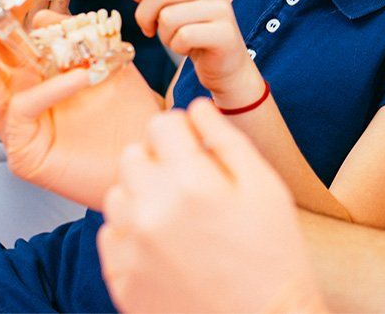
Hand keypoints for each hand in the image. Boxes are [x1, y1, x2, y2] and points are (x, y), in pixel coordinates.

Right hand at [0, 0, 162, 208]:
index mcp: (30, 81)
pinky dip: (50, 88)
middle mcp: (17, 103)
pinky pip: (26, 111)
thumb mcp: (106, 62)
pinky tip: (78, 75)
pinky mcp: (25, 155)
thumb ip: (74, 37)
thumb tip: (38, 15)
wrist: (151, 158)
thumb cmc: (131, 117)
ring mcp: (17, 131)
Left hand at [98, 101, 324, 313]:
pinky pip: (110, 236)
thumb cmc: (273, 260)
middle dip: (157, 161)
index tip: (195, 149)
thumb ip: (226, 140)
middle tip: (188, 185)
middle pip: (132, 156)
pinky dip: (131, 235)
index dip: (181, 131)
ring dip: (140, 196)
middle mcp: (151, 211)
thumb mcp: (266, 190)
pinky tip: (165, 248)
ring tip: (177, 219)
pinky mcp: (120, 278)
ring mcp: (131, 248)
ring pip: (116, 194)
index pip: (161, 125)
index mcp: (191, 183)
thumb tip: (196, 107)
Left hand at [107, 0, 263, 108]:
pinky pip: (182, 37)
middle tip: (148, 30)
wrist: (226, 64)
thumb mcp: (170, 12)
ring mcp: (220, 8)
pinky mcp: (223, 32)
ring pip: (168, 17)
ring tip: (176, 39)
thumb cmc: (195, 34)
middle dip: (145, 16)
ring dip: (164, 35)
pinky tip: (188, 48)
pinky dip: (177, 47)